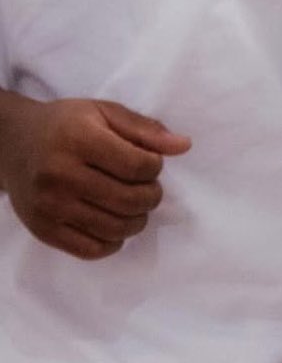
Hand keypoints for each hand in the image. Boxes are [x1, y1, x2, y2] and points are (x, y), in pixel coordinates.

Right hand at [0, 94, 189, 259]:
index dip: (155, 167)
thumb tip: (184, 146)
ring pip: (113, 228)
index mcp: (80, 140)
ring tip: (135, 205)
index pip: (137, 166)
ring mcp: (50, 207)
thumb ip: (145, 129)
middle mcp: (61, 176)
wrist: (12, 144)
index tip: (151, 163)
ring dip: (137, 220)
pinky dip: (113, 242)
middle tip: (149, 189)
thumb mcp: (105, 112)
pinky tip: (115, 224)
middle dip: (151, 196)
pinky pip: (90, 249)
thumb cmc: (66, 124)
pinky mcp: (43, 231)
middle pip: (129, 200)